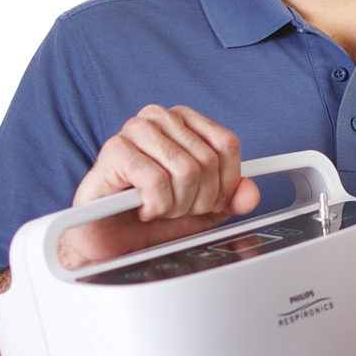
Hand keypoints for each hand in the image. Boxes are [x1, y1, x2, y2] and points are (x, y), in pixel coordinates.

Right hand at [58, 105, 258, 269]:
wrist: (105, 237)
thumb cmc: (148, 214)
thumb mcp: (201, 209)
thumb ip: (229, 198)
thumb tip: (250, 193)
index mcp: (183, 120)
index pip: (226, 144)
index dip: (225, 182)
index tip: (209, 201)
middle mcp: (159, 117)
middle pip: (207, 161)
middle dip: (197, 200)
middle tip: (174, 208)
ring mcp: (135, 129)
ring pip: (185, 171)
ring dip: (175, 205)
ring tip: (157, 207)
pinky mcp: (114, 150)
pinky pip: (156, 181)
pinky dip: (155, 206)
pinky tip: (142, 207)